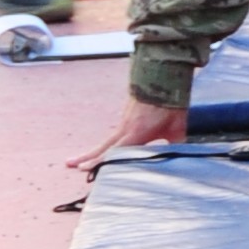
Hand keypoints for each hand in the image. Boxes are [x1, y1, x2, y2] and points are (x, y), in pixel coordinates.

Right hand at [69, 98, 185, 170]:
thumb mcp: (177, 128)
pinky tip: (102, 150)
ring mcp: (123, 121)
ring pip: (106, 141)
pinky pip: (113, 134)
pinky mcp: (126, 117)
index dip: (100, 162)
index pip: (115, 152)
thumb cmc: (170, 105)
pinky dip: (105, 144)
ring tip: (77, 160)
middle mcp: (125, 128)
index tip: (85, 170)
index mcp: (136, 134)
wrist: (163, 78)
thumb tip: (179, 158)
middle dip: (86, 157)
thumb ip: (175, 145)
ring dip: (93, 151)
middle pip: (103, 147)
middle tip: (70, 164)